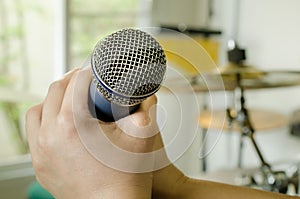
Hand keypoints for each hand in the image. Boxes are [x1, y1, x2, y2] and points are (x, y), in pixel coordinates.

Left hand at [26, 68, 157, 198]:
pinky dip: (44, 122)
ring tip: (69, 100)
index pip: (76, 83)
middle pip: (54, 93)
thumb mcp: (142, 136)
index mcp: (73, 124)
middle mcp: (50, 136)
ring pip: (37, 112)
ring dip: (52, 100)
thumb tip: (147, 94)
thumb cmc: (126, 177)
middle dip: (71, 81)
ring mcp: (42, 153)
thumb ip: (147, 107)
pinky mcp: (41, 166)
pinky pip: (34, 134)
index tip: (94, 70)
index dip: (87, 71)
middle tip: (85, 80)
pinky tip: (59, 124)